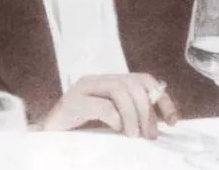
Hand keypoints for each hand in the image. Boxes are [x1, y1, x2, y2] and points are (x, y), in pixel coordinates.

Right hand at [32, 73, 179, 138]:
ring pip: (119, 89)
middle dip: (147, 110)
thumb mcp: (111, 124)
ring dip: (134, 115)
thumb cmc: (78, 134)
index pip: (142, 79)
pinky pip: (102, 106)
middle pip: (132, 83)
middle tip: (150, 135)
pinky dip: (116, 119)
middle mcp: (95, 81)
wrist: (45, 139)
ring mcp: (82, 89)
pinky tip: (117, 130)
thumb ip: (130, 118)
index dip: (161, 98)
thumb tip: (159, 126)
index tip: (173, 121)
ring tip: (134, 135)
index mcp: (107, 83)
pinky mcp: (71, 103)